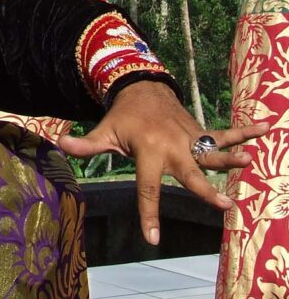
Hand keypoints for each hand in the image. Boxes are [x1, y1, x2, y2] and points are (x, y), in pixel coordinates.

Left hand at [57, 80, 267, 245]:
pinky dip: (246, 131)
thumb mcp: (103, 132)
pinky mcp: (201, 132)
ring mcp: (189, 138)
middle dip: (205, 189)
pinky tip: (267, 128)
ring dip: (230, 158)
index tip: (153, 238)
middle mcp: (172, 147)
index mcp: (147, 152)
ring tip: (249, 163)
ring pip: (211, 152)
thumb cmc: (123, 118)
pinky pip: (225, 133)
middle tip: (223, 204)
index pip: (147, 188)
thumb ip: (86, 145)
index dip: (148, 213)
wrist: (142, 88)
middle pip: (189, 173)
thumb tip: (58, 144)